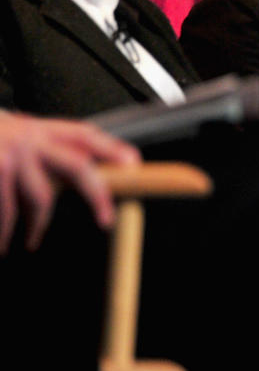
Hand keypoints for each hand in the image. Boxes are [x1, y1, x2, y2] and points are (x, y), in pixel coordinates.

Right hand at [0, 111, 139, 253]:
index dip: (110, 148)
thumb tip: (81, 171)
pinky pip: (7, 210)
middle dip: (96, 194)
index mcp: (39, 128)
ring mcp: (11, 156)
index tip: (132, 163)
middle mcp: (29, 138)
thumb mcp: (15, 132)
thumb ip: (44, 148)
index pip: (84, 134)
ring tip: (30, 241)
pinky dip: (5, 229)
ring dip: (36, 226)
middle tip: (105, 219)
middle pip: (77, 166)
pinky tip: (3, 241)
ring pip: (41, 198)